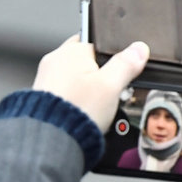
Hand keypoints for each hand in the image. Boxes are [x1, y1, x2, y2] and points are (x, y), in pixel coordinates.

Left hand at [32, 35, 148, 132]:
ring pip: (76, 80)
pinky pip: (65, 94)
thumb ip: (126, 64)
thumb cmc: (76, 111)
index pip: (97, 42)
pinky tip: (81, 113)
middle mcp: (54, 61)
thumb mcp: (111, 85)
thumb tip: (138, 49)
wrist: (50, 139)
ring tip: (95, 107)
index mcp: (71, 51)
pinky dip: (75, 102)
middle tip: (109, 92)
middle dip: (99, 76)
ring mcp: (46, 80)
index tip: (119, 71)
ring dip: (87, 91)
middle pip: (86, 62)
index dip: (112, 57)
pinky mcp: (43, 98)